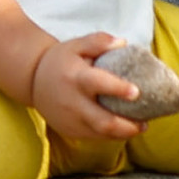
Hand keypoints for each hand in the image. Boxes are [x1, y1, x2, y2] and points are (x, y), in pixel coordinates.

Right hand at [26, 31, 147, 147]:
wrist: (32, 80)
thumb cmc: (60, 61)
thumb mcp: (76, 45)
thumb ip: (99, 41)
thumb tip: (123, 43)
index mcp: (75, 77)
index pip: (98, 84)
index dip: (118, 89)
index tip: (136, 92)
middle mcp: (72, 102)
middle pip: (103, 121)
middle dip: (128, 126)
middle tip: (145, 122)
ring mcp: (70, 120)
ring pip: (101, 133)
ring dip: (123, 133)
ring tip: (139, 126)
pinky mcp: (70, 130)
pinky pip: (94, 137)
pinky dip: (111, 134)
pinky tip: (122, 128)